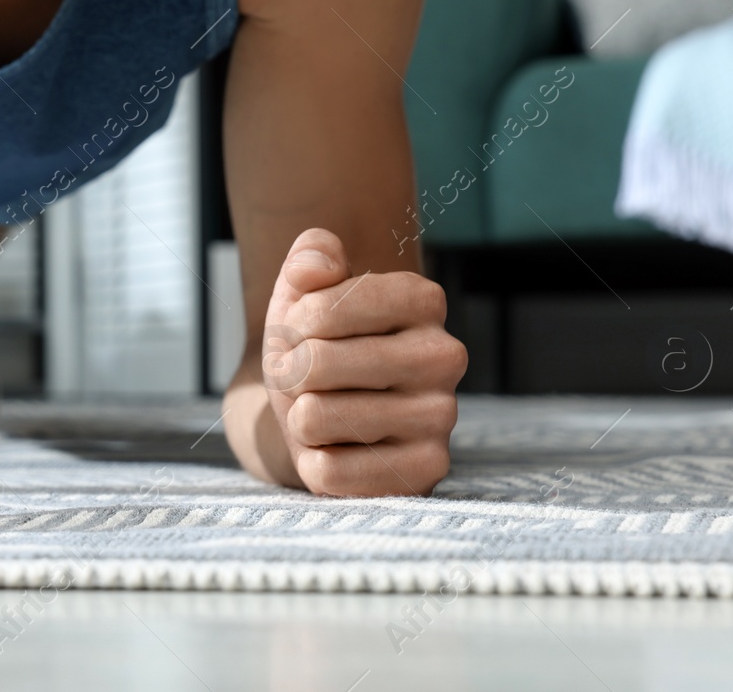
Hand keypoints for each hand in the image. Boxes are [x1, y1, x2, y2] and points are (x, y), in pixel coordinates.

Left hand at [261, 228, 465, 496]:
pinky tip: (338, 449)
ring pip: (315, 418)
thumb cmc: (317, 344)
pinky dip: (313, 464)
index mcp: (422, 299)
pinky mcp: (425, 472)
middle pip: (315, 363)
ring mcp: (440, 417)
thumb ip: (308, 259)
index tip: (300, 331)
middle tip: (302, 377)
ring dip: (298, 419)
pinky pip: (329, 473)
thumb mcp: (303, 292)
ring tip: (321, 411)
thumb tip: (316, 265)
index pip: (320, 309)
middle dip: (287, 373)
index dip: (290, 325)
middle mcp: (444, 356)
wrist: (327, 409)